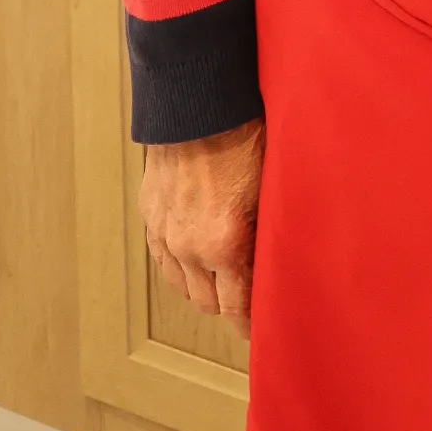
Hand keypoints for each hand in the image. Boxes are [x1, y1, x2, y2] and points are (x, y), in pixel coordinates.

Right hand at [140, 118, 264, 337]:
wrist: (198, 102)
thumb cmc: (245, 135)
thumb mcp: (271, 188)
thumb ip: (268, 232)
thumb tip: (280, 257)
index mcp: (224, 244)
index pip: (238, 306)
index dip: (251, 321)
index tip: (263, 328)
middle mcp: (189, 248)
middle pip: (209, 303)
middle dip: (229, 305)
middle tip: (248, 300)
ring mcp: (165, 234)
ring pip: (183, 286)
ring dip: (203, 288)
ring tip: (223, 281)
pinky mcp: (151, 216)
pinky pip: (164, 261)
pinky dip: (179, 268)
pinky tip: (194, 261)